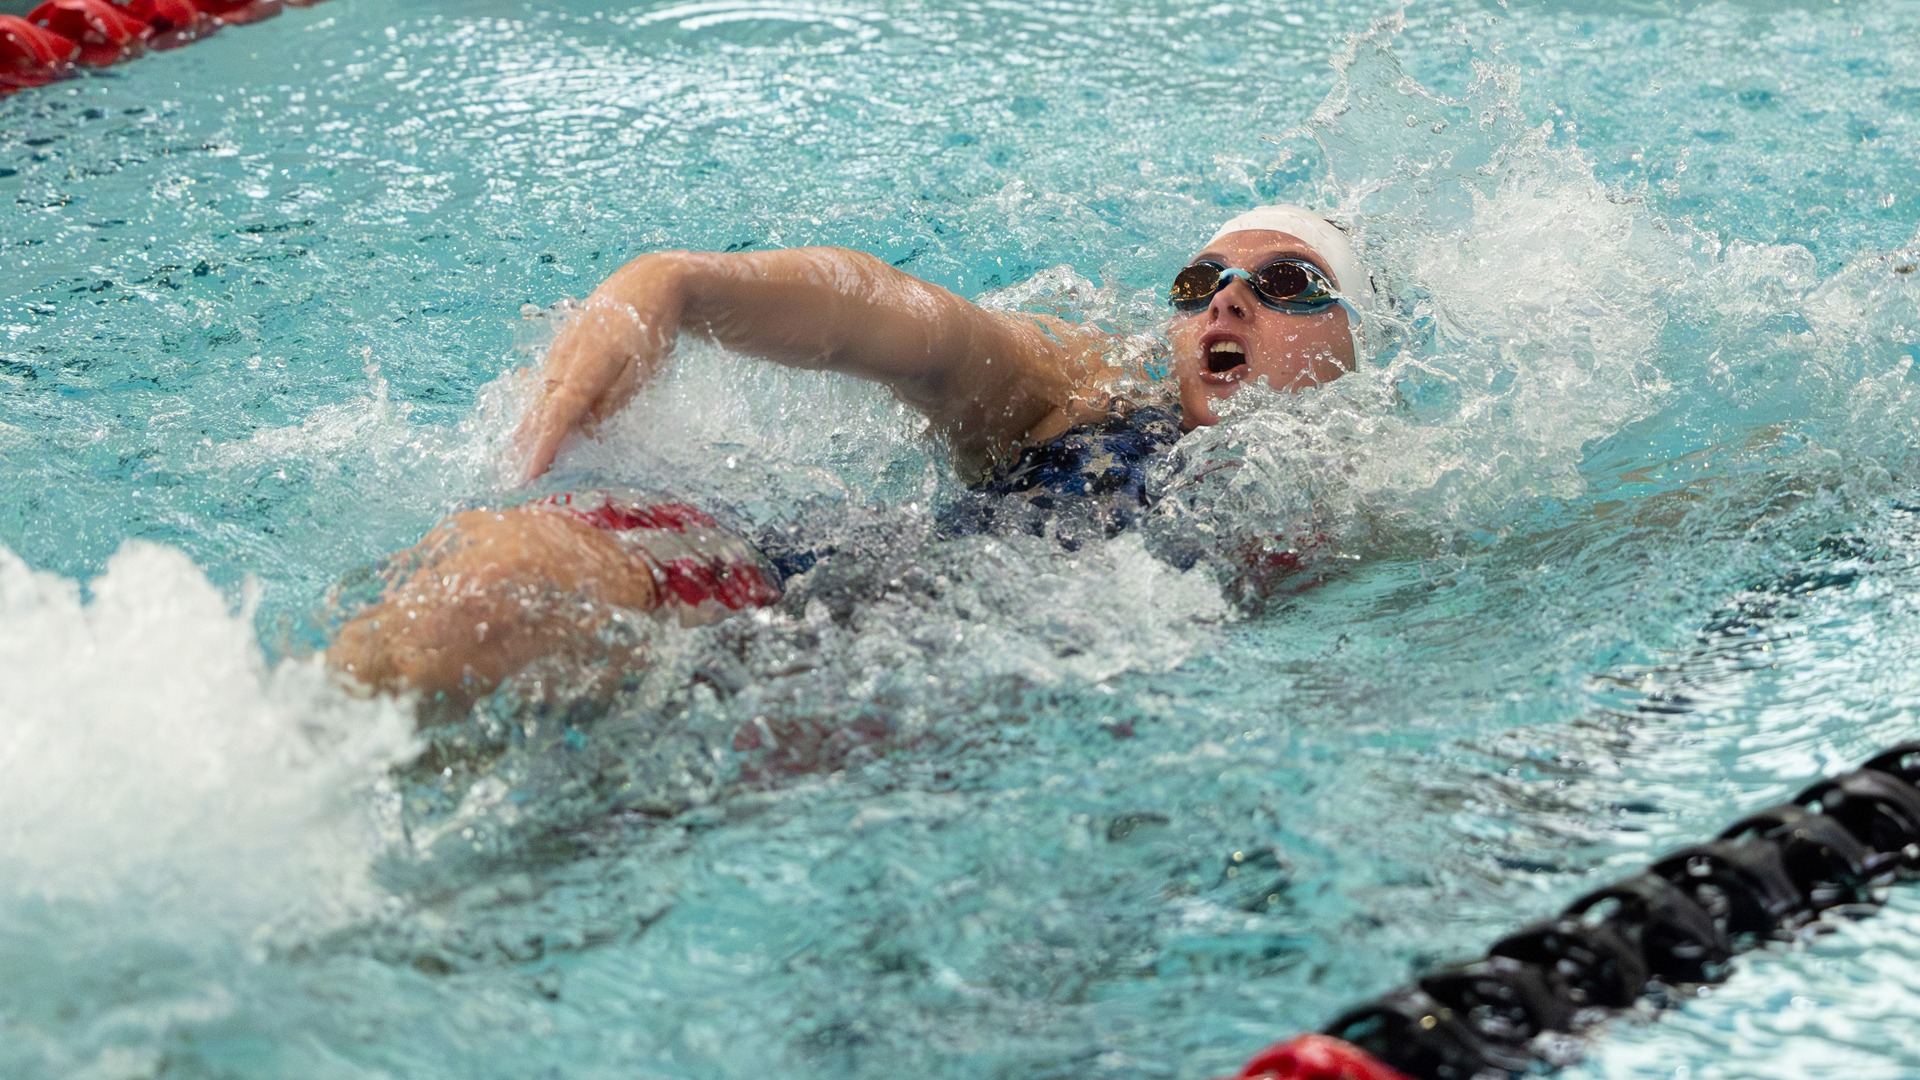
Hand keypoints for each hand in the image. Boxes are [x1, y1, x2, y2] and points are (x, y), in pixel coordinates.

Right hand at [512, 285, 671, 482]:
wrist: (646, 283)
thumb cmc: (650, 329)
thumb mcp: (643, 368)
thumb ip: (613, 400)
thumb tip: (585, 429)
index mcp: (585, 366)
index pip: (558, 416)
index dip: (543, 447)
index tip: (529, 474)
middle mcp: (563, 360)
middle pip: (540, 411)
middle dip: (524, 447)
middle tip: (510, 481)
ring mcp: (558, 353)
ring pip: (537, 399)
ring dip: (523, 431)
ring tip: (508, 462)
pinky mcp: (560, 351)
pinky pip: (542, 387)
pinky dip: (534, 411)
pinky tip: (523, 427)